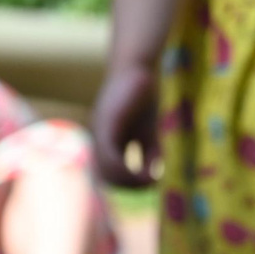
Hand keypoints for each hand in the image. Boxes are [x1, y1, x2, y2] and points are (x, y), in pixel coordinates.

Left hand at [90, 60, 160, 187]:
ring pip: (106, 170)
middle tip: (151, 184)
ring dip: (129, 180)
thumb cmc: (143, 96)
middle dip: (129, 186)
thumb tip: (156, 175)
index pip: (109, 173)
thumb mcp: (149, 130)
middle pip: (106, 176)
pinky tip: (146, 170)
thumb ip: (150, 152)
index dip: (128, 183)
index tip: (150, 183)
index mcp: (107, 142)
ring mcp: (100, 133)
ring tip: (150, 180)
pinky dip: (126, 168)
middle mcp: (98, 140)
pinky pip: (110, 155)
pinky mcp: (106, 125)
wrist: (137, 68)